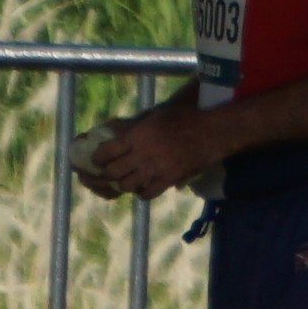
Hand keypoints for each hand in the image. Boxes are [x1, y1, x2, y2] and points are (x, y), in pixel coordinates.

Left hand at [78, 108, 216, 200]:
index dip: (98, 158)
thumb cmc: (185, 118)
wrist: (211, 132)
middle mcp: (144, 154)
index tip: (96, 160)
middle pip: (114, 172)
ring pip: (127, 185)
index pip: (108, 151)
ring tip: (124, 181)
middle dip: (107, 174)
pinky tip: (143, 187)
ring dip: (123, 184)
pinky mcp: (168, 180)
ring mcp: (156, 169)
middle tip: (106, 173)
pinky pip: (147, 193)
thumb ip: (136, 126)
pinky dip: (141, 192)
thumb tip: (115, 130)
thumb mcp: (157, 115)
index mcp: (139, 135)